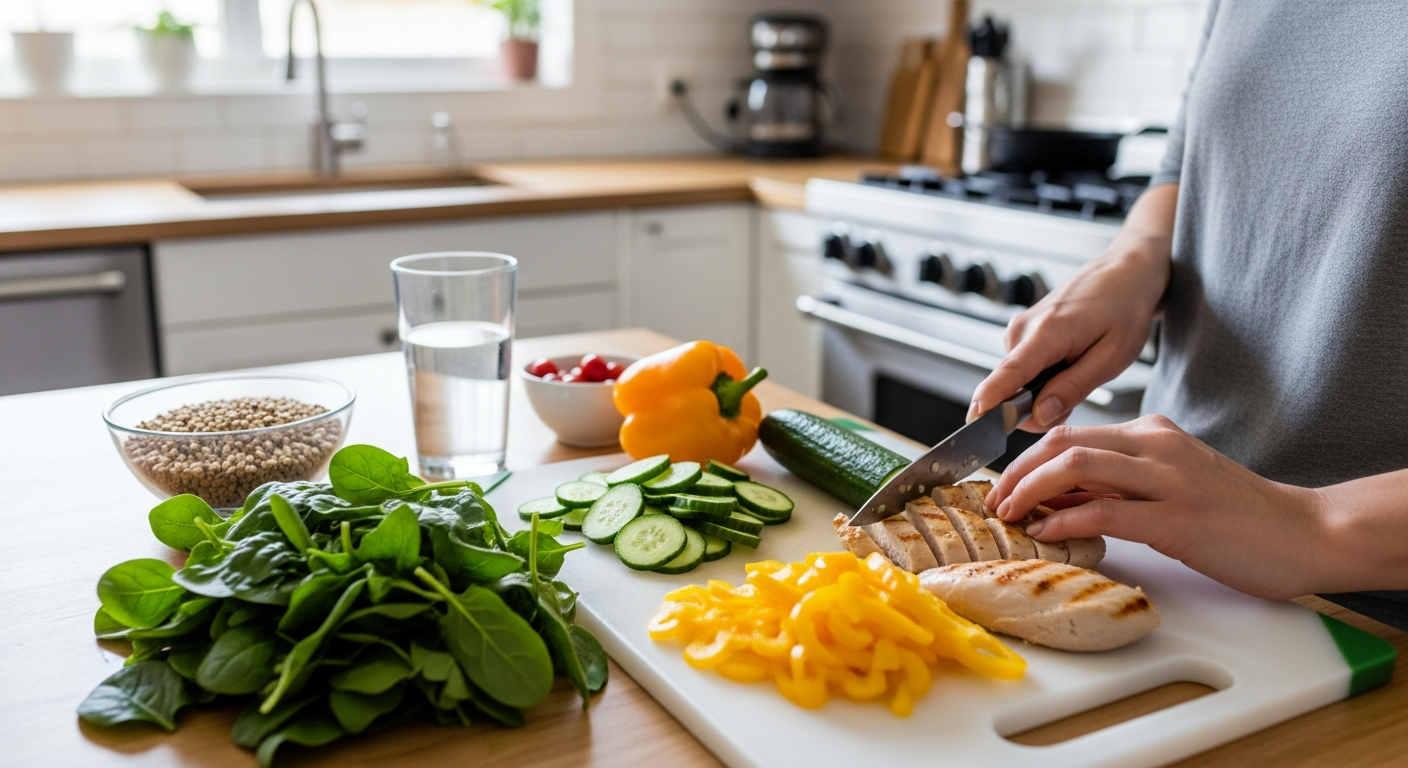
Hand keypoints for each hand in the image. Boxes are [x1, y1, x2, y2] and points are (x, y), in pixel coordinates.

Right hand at [968, 184, 1176, 429]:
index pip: (1008, 373)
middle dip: (1036, 407)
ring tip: (1077, 372)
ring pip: (1017, 382)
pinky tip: (1068, 365)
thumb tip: (1039, 416)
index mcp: (1047, 333)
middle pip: (1010, 387)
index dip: (990, 401)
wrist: (1123, 273)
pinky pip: (1022, 370)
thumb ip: (1073, 388)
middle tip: (1075, 399)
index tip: (974, 423)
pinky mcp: (1020, 332)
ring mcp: (1019, 329)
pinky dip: (1042, 378)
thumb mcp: (1111, 357)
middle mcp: (1023, 329)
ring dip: (1043, 392)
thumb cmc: (1124, 309)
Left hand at [984, 415, 1324, 599]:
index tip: (1004, 484)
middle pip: (1062, 443)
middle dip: (1016, 470)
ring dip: (1030, 489)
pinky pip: (1104, 511)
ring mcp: (1167, 480)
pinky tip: (1046, 533)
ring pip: (1075, 467)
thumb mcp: (1171, 485)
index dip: (1027, 458)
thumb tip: (1058, 500)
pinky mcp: (1177, 518)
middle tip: (995, 499)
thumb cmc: (1239, 516)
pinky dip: (1065, 521)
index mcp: (1153, 433)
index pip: (1072, 434)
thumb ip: (1118, 485)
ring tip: (1010, 513)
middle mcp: (1156, 446)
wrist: (1306, 532)